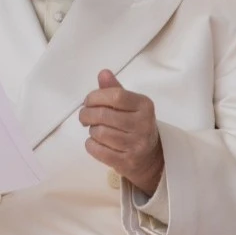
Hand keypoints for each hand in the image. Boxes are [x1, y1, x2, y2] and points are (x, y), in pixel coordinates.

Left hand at [80, 69, 163, 194]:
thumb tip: (103, 73)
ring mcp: (136, 145)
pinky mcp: (127, 161)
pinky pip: (98, 150)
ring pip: (99, 133)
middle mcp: (143, 124)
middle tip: (84, 117)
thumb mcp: (129, 105)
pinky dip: (91, 145)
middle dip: (86, 114)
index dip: (95, 97)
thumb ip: (114, 89)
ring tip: (96, 130)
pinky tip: (96, 142)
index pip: (115, 96)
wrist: (151, 157)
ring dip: (91, 130)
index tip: (88, 102)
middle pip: (103, 115)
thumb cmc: (135, 125)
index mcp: (144, 105)